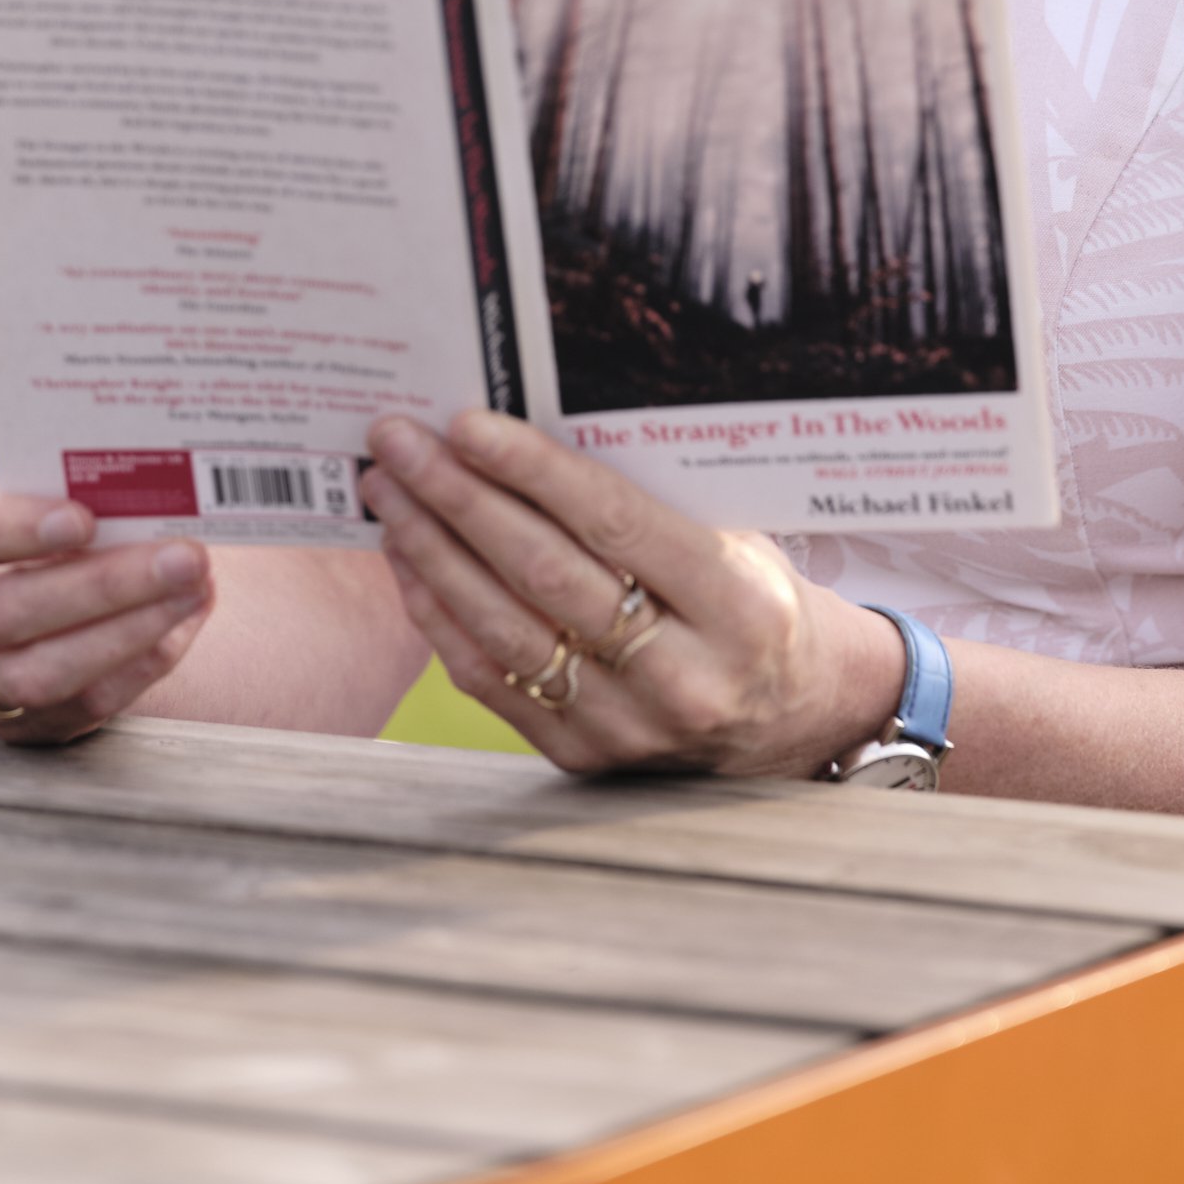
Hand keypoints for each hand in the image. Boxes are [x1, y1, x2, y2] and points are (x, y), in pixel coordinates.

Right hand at [0, 455, 211, 745]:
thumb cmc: (8, 492)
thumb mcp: (3, 465)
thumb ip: (49, 475)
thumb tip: (142, 483)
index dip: (5, 530)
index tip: (84, 518)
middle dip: (101, 586)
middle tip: (184, 555)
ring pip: (37, 673)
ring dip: (129, 632)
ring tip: (195, 588)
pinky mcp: (3, 720)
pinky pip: (75, 705)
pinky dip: (139, 664)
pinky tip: (182, 622)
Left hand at [363, 409, 899, 778]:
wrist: (795, 718)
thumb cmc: (754, 598)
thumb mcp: (736, 537)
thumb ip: (649, 497)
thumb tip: (528, 427)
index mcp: (737, 606)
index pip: (613, 524)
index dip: (530, 470)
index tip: (463, 423)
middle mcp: (685, 676)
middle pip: (545, 575)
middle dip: (458, 498)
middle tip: (397, 442)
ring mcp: (631, 728)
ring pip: (505, 631)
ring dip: (431, 552)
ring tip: (388, 491)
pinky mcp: (585, 759)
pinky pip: (491, 682)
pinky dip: (439, 616)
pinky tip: (408, 562)